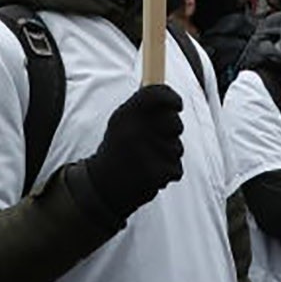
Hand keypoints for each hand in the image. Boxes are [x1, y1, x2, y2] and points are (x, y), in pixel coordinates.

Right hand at [82, 85, 184, 217]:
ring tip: (148, 160)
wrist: (102, 187)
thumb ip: (141, 109)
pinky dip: (167, 173)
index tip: (178, 104)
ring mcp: (146, 153)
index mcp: (124, 115)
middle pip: (175, 122)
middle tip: (159, 138)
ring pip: (177, 147)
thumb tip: (169, 100)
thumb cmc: (117, 151)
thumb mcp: (120, 124)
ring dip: (168, 154)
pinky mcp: (156, 174)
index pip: (155, 94)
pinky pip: (176, 168)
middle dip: (173, 130)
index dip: (171, 97)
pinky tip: (151, 174)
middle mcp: (134, 131)